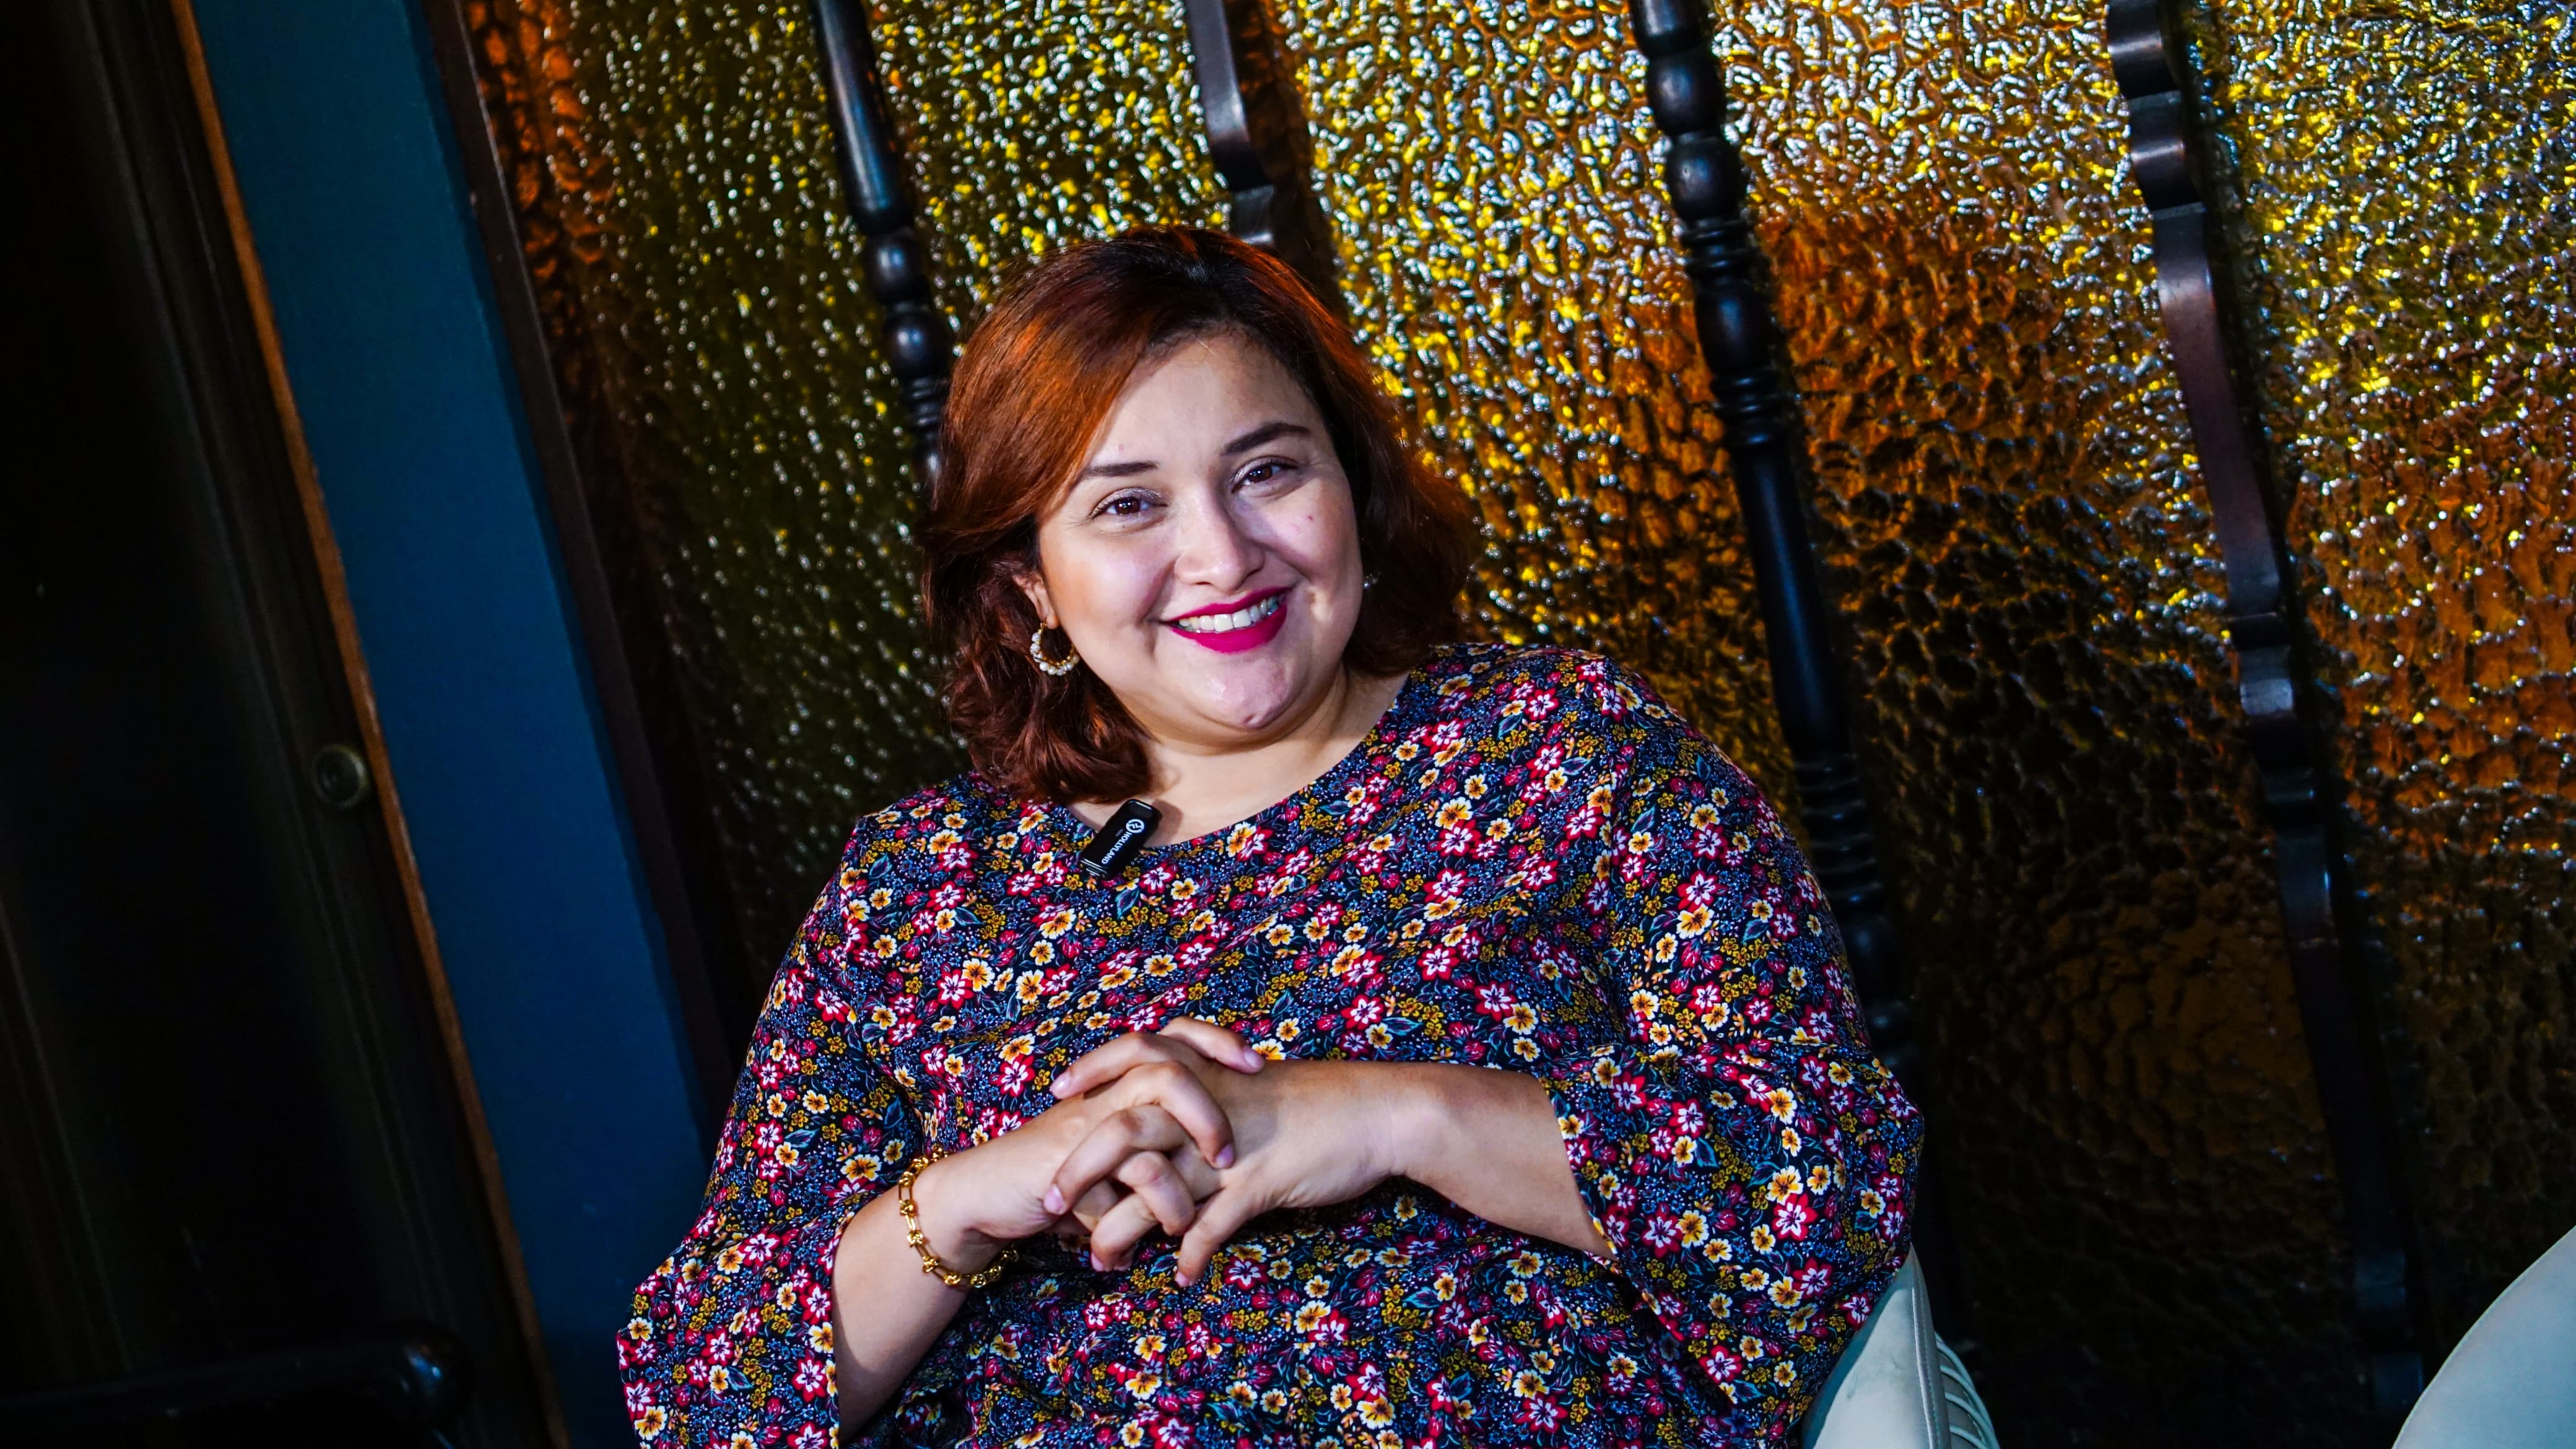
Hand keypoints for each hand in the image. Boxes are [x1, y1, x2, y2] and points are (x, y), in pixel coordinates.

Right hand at [907, 1019, 1256, 1271]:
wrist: (986, 1192)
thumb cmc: (1058, 1172)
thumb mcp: (1118, 1156)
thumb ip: (1162, 1147)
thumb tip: (1224, 1165)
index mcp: (1122, 1080)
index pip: (1178, 1036)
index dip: (1219, 1043)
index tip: (1258, 1067)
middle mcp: (1104, 1093)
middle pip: (1170, 1071)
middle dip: (1208, 1116)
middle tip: (1228, 1158)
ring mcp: (1084, 1126)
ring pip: (1147, 1130)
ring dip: (1177, 1187)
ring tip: (1185, 1222)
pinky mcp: (1065, 1163)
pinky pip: (1117, 1186)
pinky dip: (1137, 1222)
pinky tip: (1132, 1254)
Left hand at [1050, 1037, 1411, 1285]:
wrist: (1379, 1111)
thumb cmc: (1321, 1099)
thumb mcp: (1258, 1086)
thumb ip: (1215, 1096)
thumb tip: (1185, 1114)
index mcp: (1206, 1074)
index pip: (1130, 1062)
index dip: (1089, 1075)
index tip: (1057, 1096)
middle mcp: (1206, 1109)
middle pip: (1120, 1132)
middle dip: (1077, 1170)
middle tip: (1048, 1201)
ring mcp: (1228, 1149)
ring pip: (1153, 1190)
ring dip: (1120, 1231)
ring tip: (1101, 1261)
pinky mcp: (1256, 1184)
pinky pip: (1210, 1227)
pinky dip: (1192, 1255)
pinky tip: (1184, 1276)